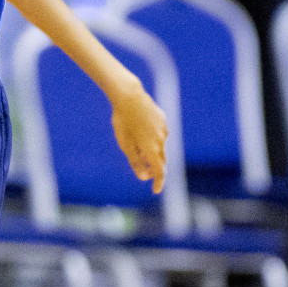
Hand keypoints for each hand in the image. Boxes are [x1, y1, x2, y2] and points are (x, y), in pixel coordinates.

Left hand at [111, 79, 168, 193]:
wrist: (129, 96)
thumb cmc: (123, 121)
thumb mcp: (125, 144)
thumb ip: (135, 161)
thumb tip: (142, 177)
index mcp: (152, 148)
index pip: (159, 171)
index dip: (158, 182)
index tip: (155, 190)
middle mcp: (162, 140)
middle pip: (161, 160)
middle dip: (153, 167)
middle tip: (142, 171)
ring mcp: (163, 128)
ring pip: (160, 145)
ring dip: (152, 151)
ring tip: (137, 144)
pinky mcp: (162, 119)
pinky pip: (159, 132)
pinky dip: (152, 137)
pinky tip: (141, 129)